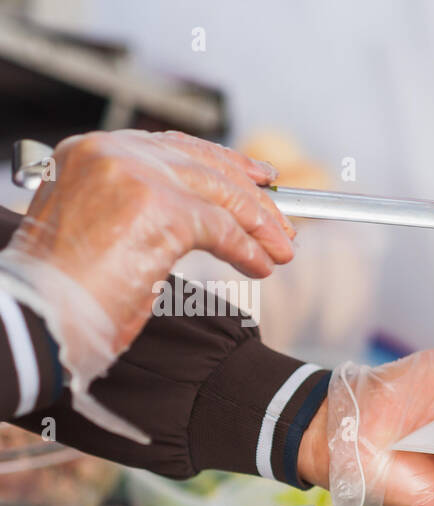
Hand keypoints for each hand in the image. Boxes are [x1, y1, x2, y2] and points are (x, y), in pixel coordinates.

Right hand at [0, 130, 295, 438]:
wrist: (36, 314)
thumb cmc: (62, 286)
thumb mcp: (98, 226)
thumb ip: (138, 204)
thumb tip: (200, 213)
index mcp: (90, 151)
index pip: (173, 147)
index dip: (223, 162)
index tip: (259, 178)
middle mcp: (111, 153)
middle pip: (204, 167)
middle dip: (252, 199)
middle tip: (283, 224)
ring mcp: (135, 177)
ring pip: (219, 195)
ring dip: (258, 226)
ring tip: (281, 251)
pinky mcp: (158, 211)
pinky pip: (221, 228)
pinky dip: (247, 249)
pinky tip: (260, 265)